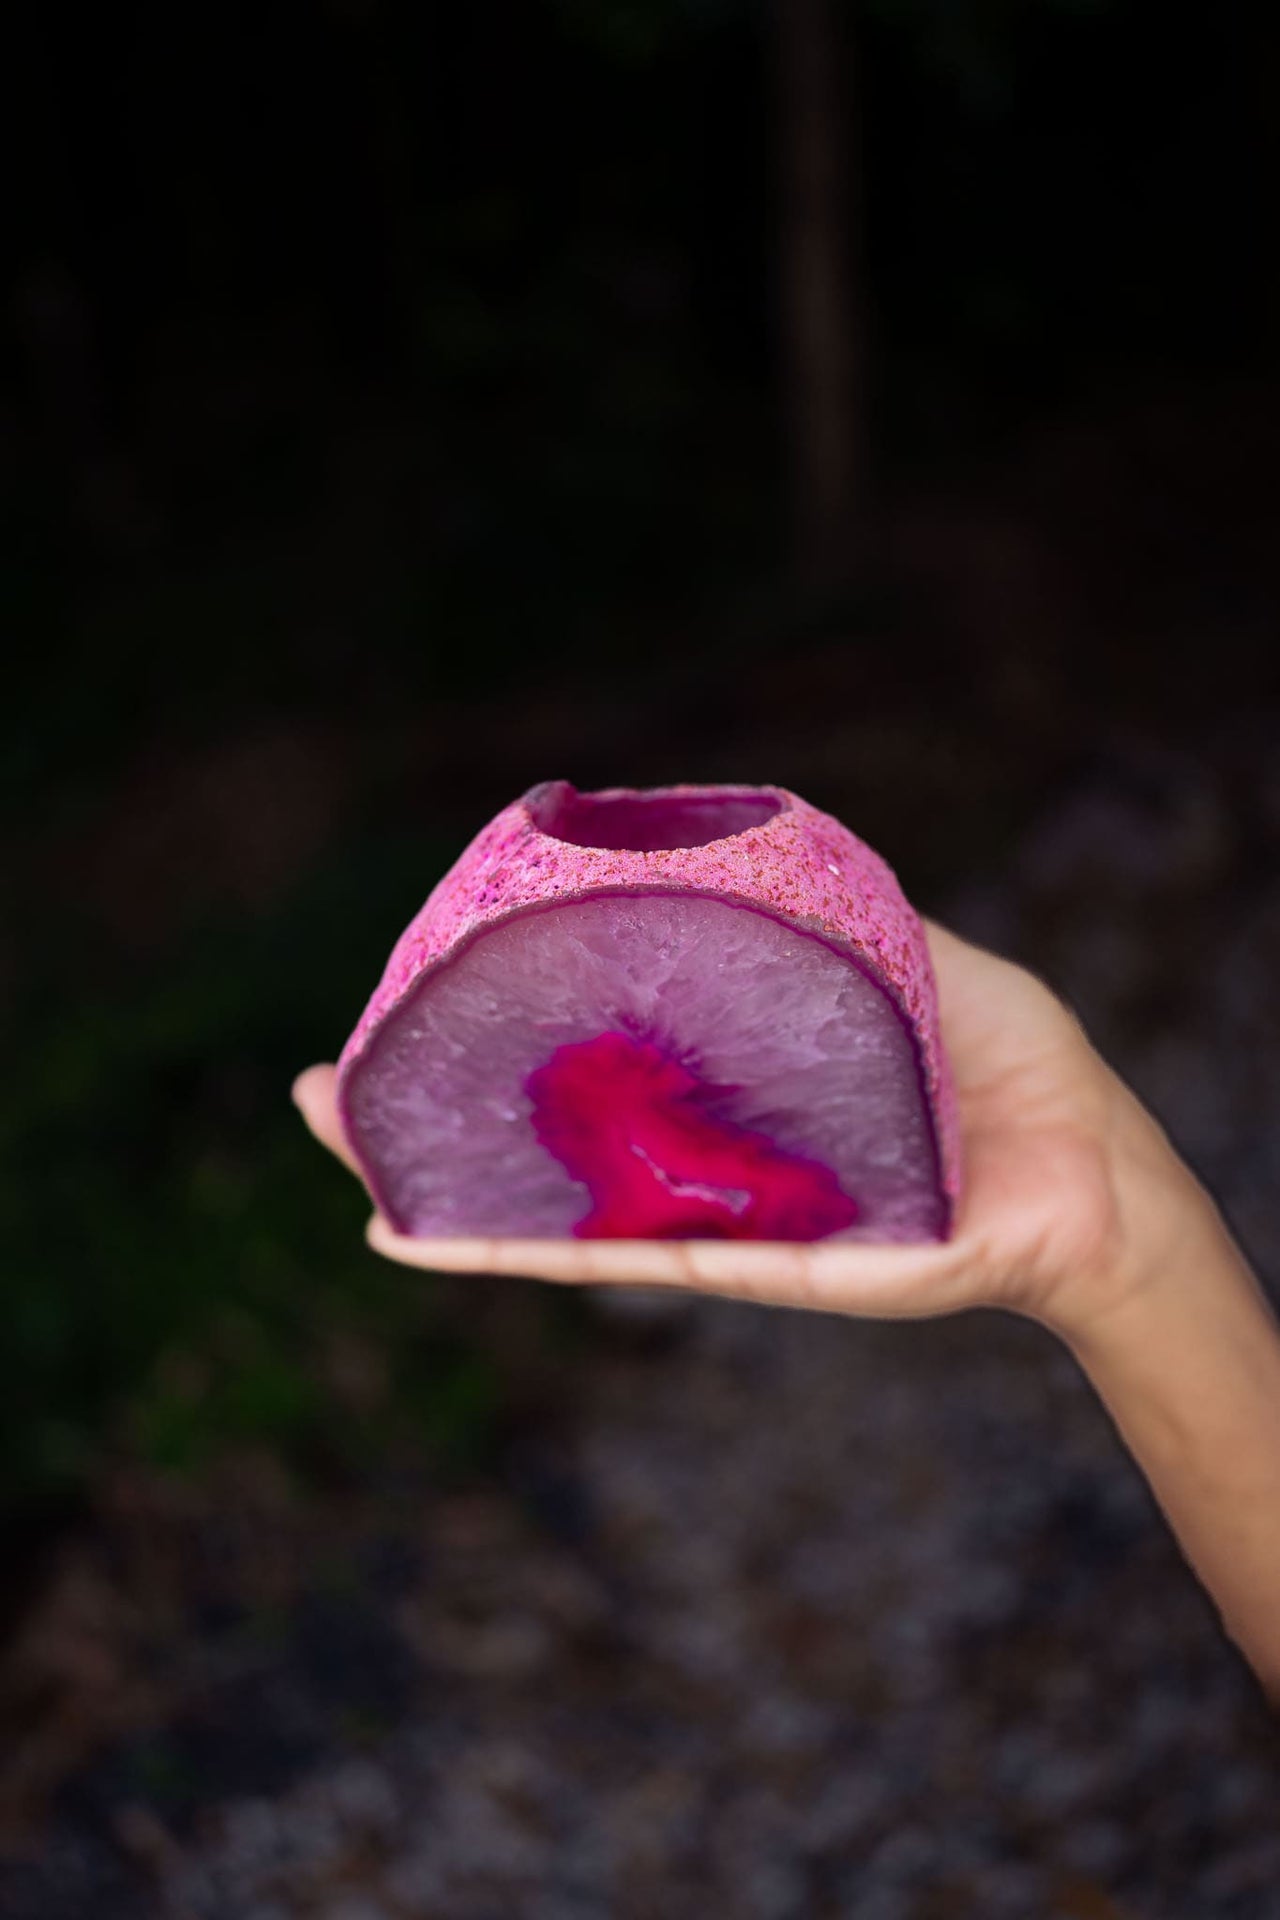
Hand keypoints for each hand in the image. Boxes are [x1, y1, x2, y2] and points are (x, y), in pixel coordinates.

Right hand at [294, 921, 1198, 1336]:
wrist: (1098, 1172)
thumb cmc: (1016, 1067)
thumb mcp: (910, 957)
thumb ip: (825, 914)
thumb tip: (730, 842)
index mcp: (731, 1094)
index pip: (593, 1070)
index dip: (502, 1041)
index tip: (416, 1001)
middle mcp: (706, 1163)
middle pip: (546, 1150)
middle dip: (434, 1120)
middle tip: (326, 1087)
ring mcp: (719, 1218)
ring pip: (554, 1214)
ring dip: (437, 1187)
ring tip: (339, 1144)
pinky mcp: (756, 1265)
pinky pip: (623, 1260)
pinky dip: (517, 1253)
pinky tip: (423, 1239)